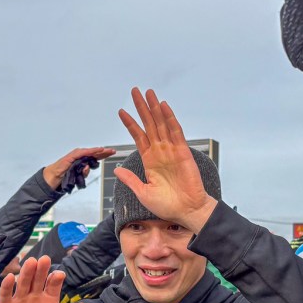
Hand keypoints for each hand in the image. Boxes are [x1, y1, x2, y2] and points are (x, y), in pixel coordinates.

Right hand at [0, 255, 86, 302]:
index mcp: (49, 302)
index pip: (53, 286)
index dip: (56, 279)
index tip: (59, 274)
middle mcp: (35, 297)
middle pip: (38, 280)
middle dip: (42, 270)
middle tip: (44, 259)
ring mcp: (19, 301)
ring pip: (23, 283)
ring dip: (26, 272)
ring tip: (30, 262)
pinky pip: (6, 294)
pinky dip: (7, 286)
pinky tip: (10, 278)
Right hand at [43, 146, 115, 192]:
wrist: (55, 175)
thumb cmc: (66, 175)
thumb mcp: (79, 176)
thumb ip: (85, 173)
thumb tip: (88, 168)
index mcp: (84, 161)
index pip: (96, 157)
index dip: (104, 155)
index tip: (112, 153)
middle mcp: (81, 156)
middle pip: (95, 153)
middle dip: (104, 152)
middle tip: (113, 151)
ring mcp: (76, 155)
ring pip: (89, 152)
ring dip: (98, 151)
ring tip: (106, 150)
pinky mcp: (72, 156)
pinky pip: (82, 153)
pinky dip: (90, 151)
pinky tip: (96, 150)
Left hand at [114, 87, 216, 232]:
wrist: (186, 211)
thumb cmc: (167, 205)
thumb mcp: (143, 193)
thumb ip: (130, 180)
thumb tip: (116, 170)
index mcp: (149, 160)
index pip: (138, 136)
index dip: (130, 123)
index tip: (121, 111)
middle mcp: (160, 151)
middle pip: (149, 124)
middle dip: (141, 107)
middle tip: (135, 91)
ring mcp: (171, 150)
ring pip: (161, 124)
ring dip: (154, 108)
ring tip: (148, 93)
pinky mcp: (183, 152)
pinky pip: (175, 132)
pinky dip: (169, 118)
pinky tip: (163, 107)